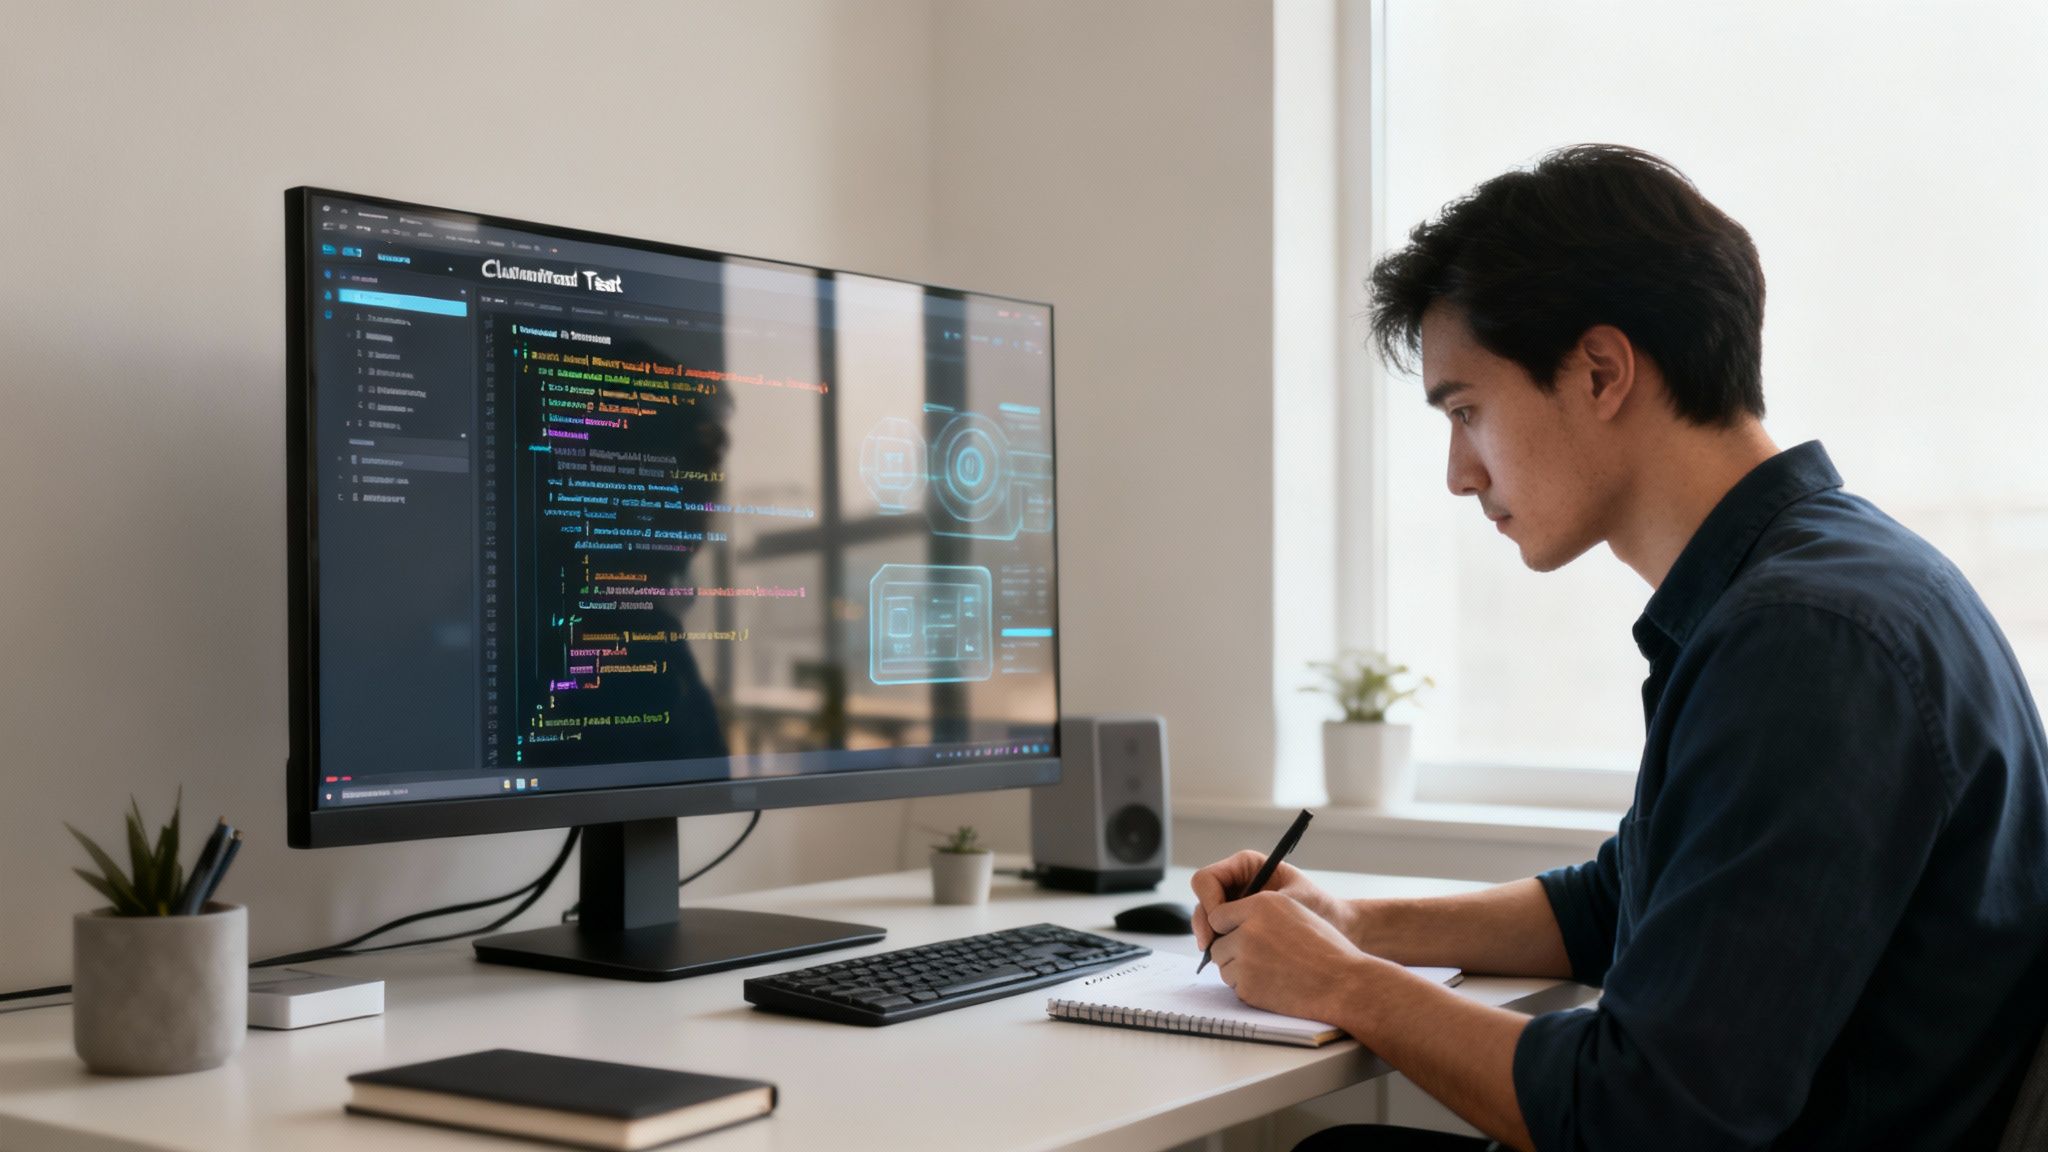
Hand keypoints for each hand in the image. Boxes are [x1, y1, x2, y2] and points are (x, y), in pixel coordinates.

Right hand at [1190, 850, 1354, 951]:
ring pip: (1207, 920)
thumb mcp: (1288, 901)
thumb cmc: (1319, 908)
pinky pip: (1220, 934)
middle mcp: (1236, 882)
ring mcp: (1236, 904)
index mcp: (1246, 866)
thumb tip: (1221, 920)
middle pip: (1202, 901)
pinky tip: (1231, 962)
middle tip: (1209, 949)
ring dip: (1210, 939)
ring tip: (1220, 958)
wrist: (1339, 926)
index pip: (1207, 880)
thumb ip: (1255, 908)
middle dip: (1203, 925)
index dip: (1208, 903)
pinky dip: (1221, 947)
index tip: (1219, 926)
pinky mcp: (1240, 924)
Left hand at [1204, 890, 1375, 1022]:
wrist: (1343, 983)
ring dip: (1239, 969)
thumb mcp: (1293, 912)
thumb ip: (1257, 912)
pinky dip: (1248, 986)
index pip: (1218, 914)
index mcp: (1261, 904)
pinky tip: (1274, 983)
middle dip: (1231, 950)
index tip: (1237, 933)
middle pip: (1218, 942)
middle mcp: (1248, 929)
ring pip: (1224, 965)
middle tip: (1258, 957)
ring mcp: (1245, 959)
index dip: (1228, 926)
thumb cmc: (1325, 948)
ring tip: (1271, 969)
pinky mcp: (1247, 986)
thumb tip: (1222, 920)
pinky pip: (1234, 985)